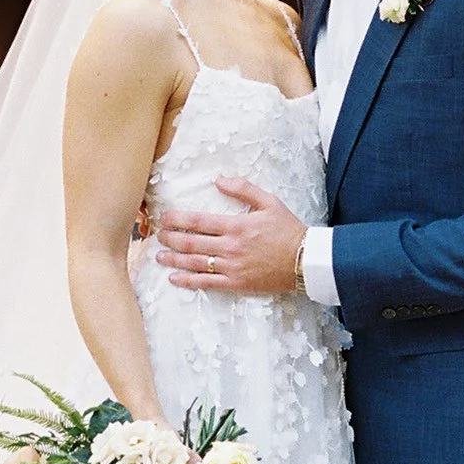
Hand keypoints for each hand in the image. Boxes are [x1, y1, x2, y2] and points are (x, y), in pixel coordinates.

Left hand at [156, 181, 306, 297]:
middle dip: (171, 238)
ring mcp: (232, 267)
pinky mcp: (236, 284)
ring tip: (159, 256)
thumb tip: (219, 180)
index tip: (164, 217)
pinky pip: (207, 283)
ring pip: (195, 263)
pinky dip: (189, 281)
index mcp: (236, 225)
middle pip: (192, 242)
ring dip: (174, 259)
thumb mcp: (269, 201)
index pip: (199, 221)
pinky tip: (175, 279)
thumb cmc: (288, 230)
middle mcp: (230, 247)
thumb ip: (243, 189)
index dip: (178, 219)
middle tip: (157, 235)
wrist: (306, 260)